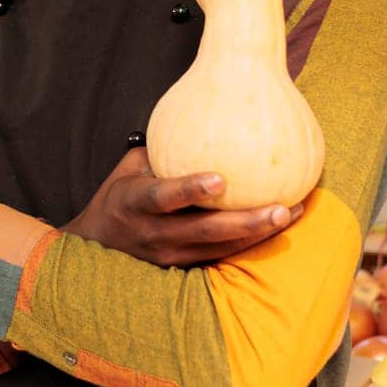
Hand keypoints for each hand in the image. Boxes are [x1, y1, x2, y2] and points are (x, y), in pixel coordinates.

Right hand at [62, 147, 302, 266]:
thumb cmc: (118, 197)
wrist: (96, 245)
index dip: (189, 190)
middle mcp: (152, 233)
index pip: (162, 197)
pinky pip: (220, 256)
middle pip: (204, 231)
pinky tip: (277, 226)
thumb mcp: (128, 170)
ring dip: (257, 234)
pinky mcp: (181, 268)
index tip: (220, 179)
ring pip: (219, 248)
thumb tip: (200, 118)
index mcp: (134, 203)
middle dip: (245, 222)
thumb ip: (160, 153)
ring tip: (290, 215)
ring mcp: (168, 255)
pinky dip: (249, 242)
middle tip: (282, 208)